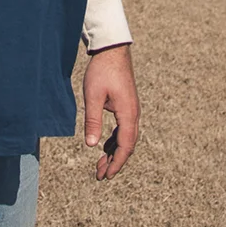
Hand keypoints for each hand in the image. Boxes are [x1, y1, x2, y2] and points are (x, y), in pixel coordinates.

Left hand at [82, 43, 138, 180]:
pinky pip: (123, 129)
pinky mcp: (126, 105)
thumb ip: (93, 121)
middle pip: (127, 145)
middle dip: (114, 161)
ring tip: (100, 165)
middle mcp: (133, 113)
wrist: (112, 50)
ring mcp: (131, 109)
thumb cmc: (102, 71)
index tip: (107, 176)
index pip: (125, 145)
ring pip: (126, 138)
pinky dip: (114, 141)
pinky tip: (103, 147)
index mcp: (128, 113)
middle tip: (100, 176)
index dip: (116, 162)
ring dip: (113, 152)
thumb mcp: (93, 96)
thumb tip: (91, 146)